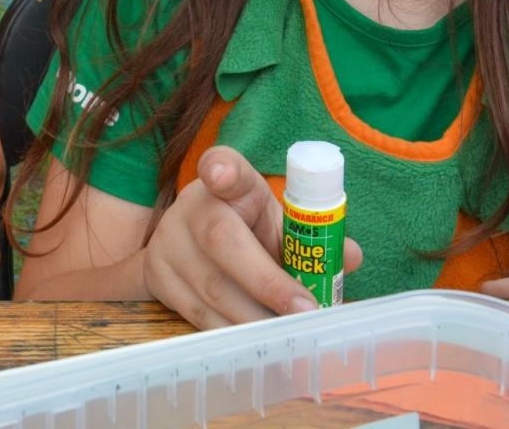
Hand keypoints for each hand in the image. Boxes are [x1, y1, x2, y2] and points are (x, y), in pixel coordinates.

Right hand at [142, 146, 362, 329]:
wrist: (185, 243)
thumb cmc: (245, 228)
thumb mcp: (275, 220)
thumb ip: (312, 237)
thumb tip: (351, 257)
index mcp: (228, 182)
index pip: (222, 166)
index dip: (221, 170)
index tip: (221, 175)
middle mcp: (192, 206)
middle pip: (221, 241)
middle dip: (267, 283)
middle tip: (306, 313)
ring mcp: (168, 243)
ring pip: (212, 289)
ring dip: (256, 319)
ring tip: (291, 336)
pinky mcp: (157, 278)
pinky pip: (198, 315)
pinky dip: (234, 333)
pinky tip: (259, 344)